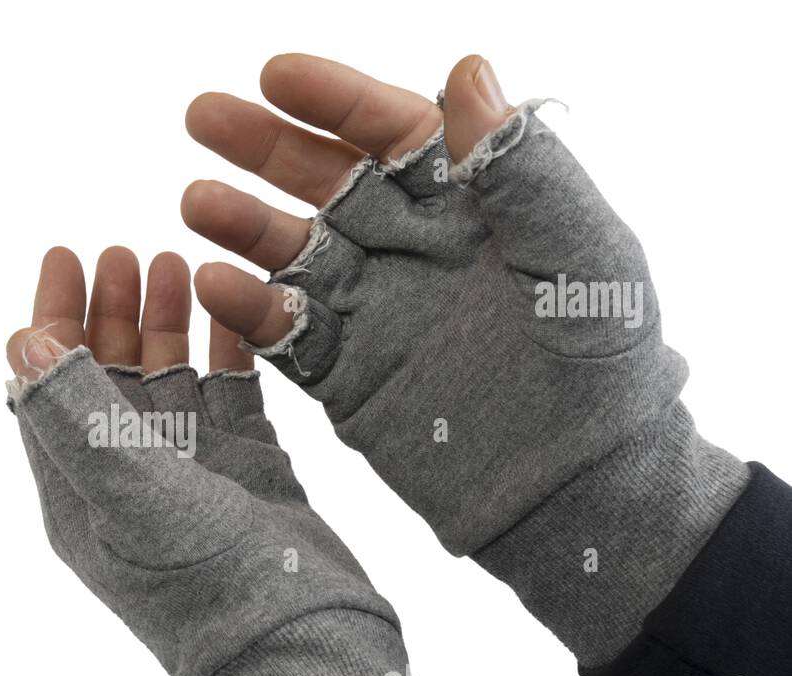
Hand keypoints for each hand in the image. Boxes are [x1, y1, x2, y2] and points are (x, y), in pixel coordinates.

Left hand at [6, 247, 411, 675]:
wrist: (298, 647)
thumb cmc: (201, 584)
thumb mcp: (125, 494)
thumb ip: (74, 416)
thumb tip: (22, 343)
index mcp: (79, 490)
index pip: (49, 388)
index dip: (52, 319)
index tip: (66, 253)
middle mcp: (129, 478)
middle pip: (107, 376)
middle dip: (110, 310)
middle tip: (124, 250)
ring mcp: (192, 473)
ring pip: (169, 379)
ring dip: (166, 322)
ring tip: (173, 260)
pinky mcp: (248, 469)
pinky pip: (229, 395)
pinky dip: (226, 351)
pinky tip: (230, 308)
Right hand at [180, 55, 747, 663]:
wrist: (580, 483)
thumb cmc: (603, 363)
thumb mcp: (583, 254)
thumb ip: (525, 169)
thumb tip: (465, 69)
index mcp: (468, 204)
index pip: (392, 133)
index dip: (335, 100)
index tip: (275, 74)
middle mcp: (409, 247)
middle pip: (324, 181)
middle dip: (264, 147)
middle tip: (203, 115)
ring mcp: (372, 311)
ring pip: (292, 252)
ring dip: (242, 226)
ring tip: (195, 202)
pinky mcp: (345, 375)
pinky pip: (285, 334)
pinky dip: (249, 311)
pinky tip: (215, 286)